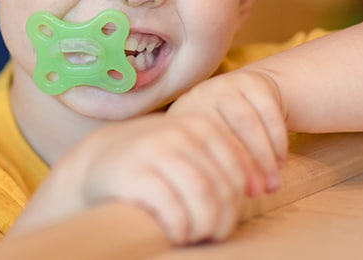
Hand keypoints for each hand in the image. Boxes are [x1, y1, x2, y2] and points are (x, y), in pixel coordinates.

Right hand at [36, 114, 261, 244]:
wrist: (96, 163)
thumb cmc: (153, 165)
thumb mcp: (188, 153)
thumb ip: (220, 163)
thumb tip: (266, 187)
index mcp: (202, 124)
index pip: (238, 170)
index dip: (240, 204)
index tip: (226, 224)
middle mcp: (181, 132)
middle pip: (223, 188)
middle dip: (222, 220)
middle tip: (212, 236)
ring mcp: (158, 151)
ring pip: (203, 200)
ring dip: (203, 228)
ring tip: (195, 236)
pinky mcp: (136, 174)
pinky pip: (173, 211)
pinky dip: (180, 229)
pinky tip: (174, 233)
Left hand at [167, 69, 288, 195]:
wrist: (250, 93)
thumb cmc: (225, 133)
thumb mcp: (208, 145)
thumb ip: (210, 167)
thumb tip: (220, 201)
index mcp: (184, 115)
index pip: (200, 146)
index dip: (221, 172)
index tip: (237, 196)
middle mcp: (201, 95)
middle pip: (224, 134)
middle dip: (245, 167)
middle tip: (259, 191)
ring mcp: (227, 84)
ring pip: (248, 123)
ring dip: (264, 157)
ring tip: (273, 182)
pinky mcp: (253, 80)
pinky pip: (268, 112)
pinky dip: (277, 141)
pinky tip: (280, 162)